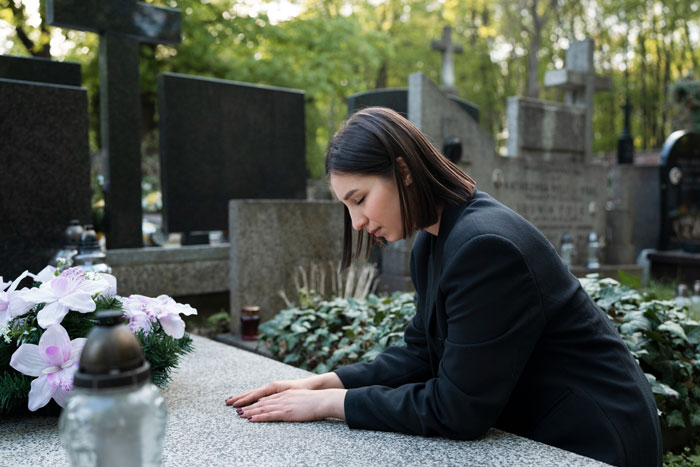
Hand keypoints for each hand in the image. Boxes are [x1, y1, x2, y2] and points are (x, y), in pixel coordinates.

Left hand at [225, 373, 343, 407]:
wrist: (322, 399)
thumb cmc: (314, 400)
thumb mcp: (299, 398)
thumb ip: (289, 400)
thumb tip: (281, 406)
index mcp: (283, 394)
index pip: (265, 397)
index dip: (253, 400)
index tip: (244, 403)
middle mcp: (280, 397)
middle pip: (260, 401)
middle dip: (246, 404)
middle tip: (234, 407)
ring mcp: (282, 404)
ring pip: (262, 408)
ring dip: (249, 411)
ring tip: (239, 414)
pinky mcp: (285, 411)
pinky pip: (269, 415)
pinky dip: (259, 417)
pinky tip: (251, 419)